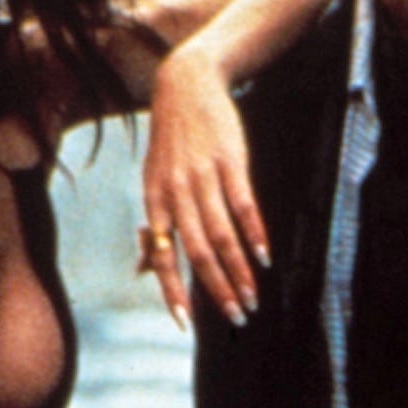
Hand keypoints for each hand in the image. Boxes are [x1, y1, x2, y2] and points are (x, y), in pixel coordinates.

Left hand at [142, 44, 269, 328]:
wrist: (185, 85)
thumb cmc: (171, 141)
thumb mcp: (152, 179)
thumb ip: (154, 225)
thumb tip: (142, 270)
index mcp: (154, 199)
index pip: (162, 253)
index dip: (172, 289)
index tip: (186, 323)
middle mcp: (176, 190)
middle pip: (196, 250)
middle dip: (216, 288)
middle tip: (236, 317)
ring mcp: (203, 174)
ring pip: (221, 233)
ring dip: (238, 269)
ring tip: (252, 296)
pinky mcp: (230, 160)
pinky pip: (243, 204)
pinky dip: (254, 233)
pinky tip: (264, 257)